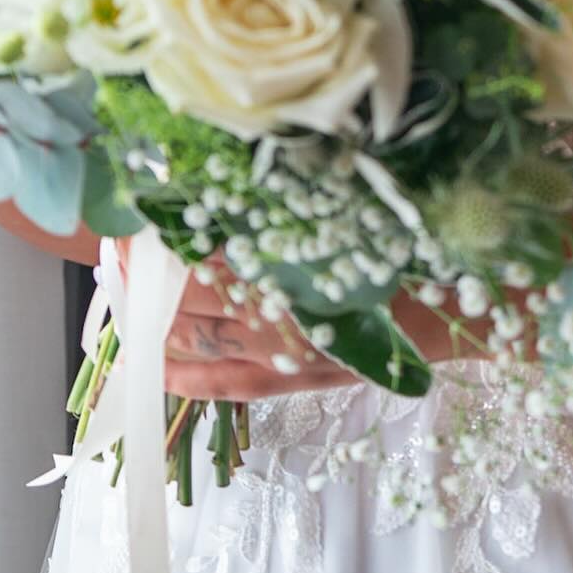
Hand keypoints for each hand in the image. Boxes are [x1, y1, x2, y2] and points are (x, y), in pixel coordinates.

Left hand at [116, 238, 488, 399]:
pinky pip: (228, 385)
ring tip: (122, 304)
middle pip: (188, 298)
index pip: (197, 256)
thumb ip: (283, 207)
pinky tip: (158, 368)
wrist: (459, 306)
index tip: (125, 225)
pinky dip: (188, 378)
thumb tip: (225, 187)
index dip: (156, 247)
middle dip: (145, 281)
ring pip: (199, 341)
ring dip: (154, 325)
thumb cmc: (403, 248)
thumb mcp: (339, 214)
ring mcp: (282, 352)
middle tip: (113, 257)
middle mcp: (276, 312)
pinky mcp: (296, 378)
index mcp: (283, 266)